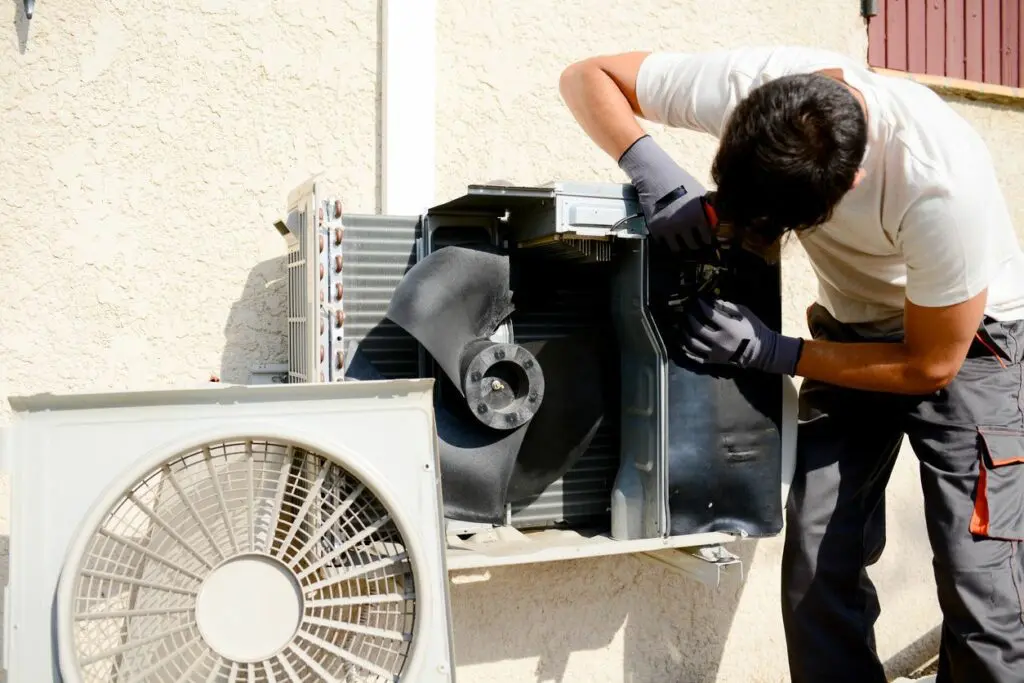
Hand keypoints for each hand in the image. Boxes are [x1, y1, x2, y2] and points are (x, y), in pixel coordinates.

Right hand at [618, 135, 714, 251]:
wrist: (655, 176)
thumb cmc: (680, 181)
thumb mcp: (699, 193)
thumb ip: (708, 208)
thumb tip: (715, 222)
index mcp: (698, 214)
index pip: (707, 237)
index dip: (707, 238)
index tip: (706, 239)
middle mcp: (684, 224)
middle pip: (693, 245)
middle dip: (695, 243)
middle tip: (694, 240)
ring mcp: (669, 227)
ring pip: (677, 248)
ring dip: (680, 245)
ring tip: (681, 240)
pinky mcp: (655, 229)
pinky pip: (663, 242)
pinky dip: (666, 240)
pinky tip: (668, 233)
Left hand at [679, 298, 803, 375]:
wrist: (761, 352)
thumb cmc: (754, 329)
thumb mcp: (745, 314)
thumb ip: (728, 307)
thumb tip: (712, 301)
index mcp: (729, 328)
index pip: (709, 314)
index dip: (701, 306)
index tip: (697, 301)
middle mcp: (720, 341)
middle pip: (698, 329)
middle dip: (690, 318)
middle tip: (688, 313)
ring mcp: (715, 353)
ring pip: (693, 344)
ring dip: (685, 333)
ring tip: (683, 326)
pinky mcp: (714, 361)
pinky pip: (696, 357)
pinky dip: (687, 351)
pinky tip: (682, 344)